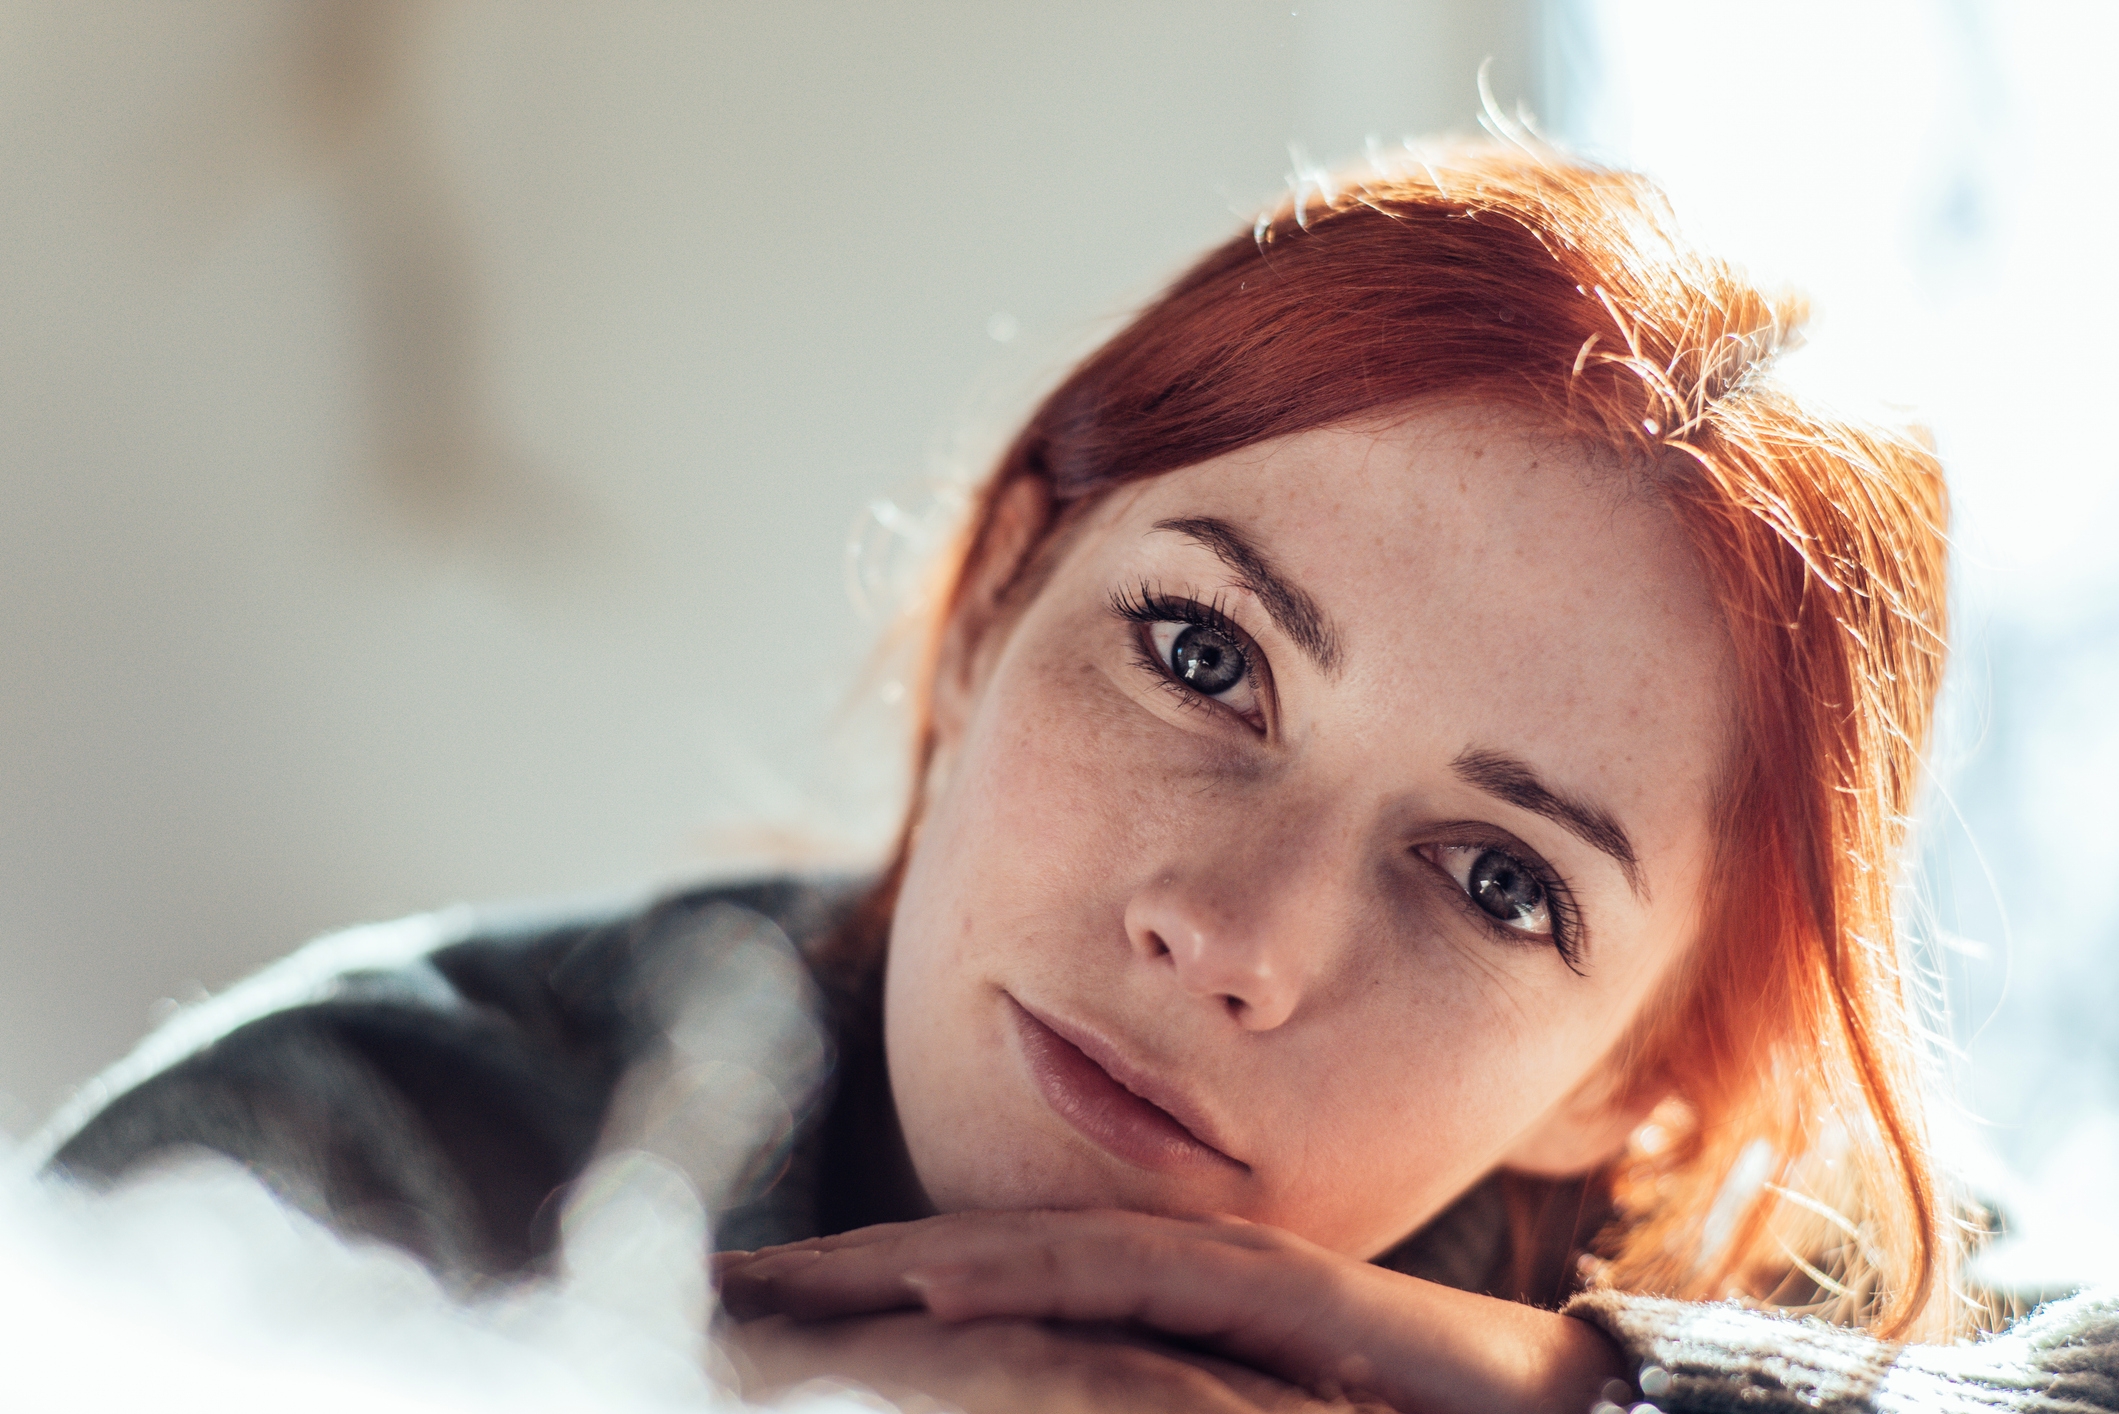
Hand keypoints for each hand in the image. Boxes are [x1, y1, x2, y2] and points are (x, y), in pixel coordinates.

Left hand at [716, 1210, 1629, 1413]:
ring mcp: (1227, 1285)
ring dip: (892, 1274)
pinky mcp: (1296, 1298)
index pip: (976, 1303)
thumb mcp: (1238, 1413)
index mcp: (1153, 1329)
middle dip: (835, 1281)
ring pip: (1030, 1263)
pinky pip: (1143, 1285)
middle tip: (707, 1295)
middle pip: (970, 1269)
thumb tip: (1046, 1395)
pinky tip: (932, 1291)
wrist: (1572, 1411)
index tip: (741, 1322)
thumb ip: (1146, 1396)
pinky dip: (1028, 1283)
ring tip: (770, 1289)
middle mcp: (1172, 1293)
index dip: (856, 1302)